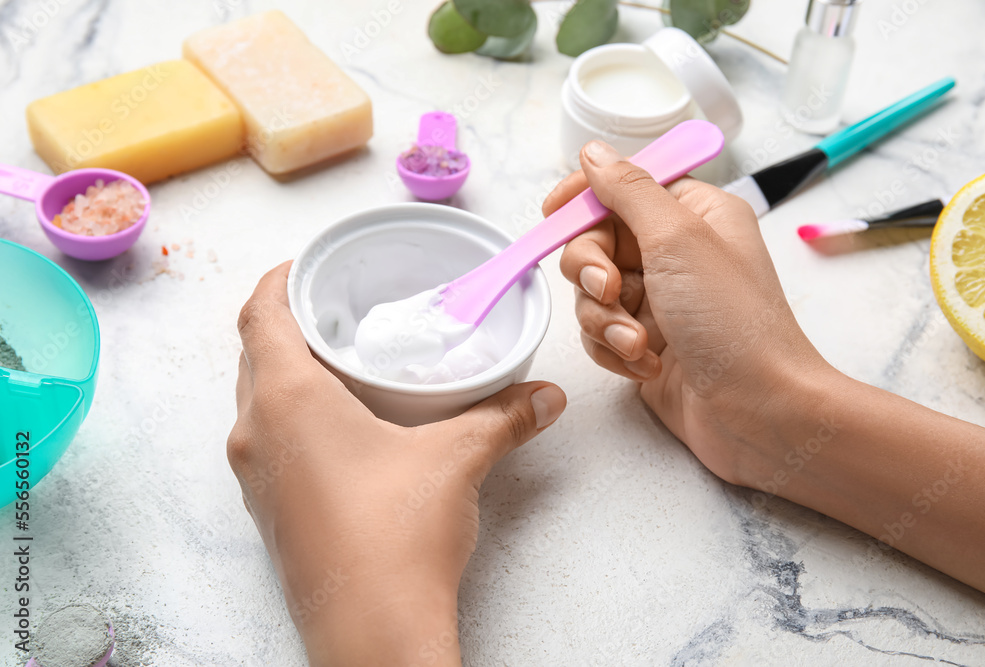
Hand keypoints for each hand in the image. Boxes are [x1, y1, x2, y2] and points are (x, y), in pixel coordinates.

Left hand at [227, 262, 565, 665]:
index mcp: (285, 401)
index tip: (308, 266)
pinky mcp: (270, 510)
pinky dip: (292, 416)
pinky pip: (267, 441)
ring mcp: (256, 477)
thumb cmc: (397, 538)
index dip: (280, 279)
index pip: (258, 314)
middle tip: (338, 311)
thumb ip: (503, 416)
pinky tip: (341, 428)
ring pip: (256, 400)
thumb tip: (543, 397)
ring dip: (287, 372)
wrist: (371, 634)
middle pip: (254, 354)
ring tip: (342, 363)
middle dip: (290, 324)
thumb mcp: (457, 459)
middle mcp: (254, 434)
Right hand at [548, 141, 831, 485]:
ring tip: (638, 344)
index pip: (624, 186)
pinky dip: (613, 350)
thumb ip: (629, 191)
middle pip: (597, 241)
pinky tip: (645, 366)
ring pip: (592, 293)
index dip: (585, 197)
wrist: (759, 412)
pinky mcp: (646, 344)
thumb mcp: (678, 239)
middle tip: (609, 291)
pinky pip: (601, 334)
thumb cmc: (733, 323)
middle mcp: (676, 253)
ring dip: (605, 320)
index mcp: (694, 214)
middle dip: (592, 271)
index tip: (552, 212)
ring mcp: (660, 301)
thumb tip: (594, 152)